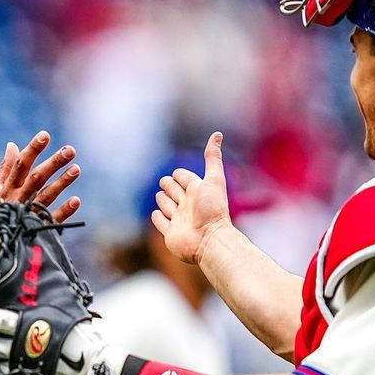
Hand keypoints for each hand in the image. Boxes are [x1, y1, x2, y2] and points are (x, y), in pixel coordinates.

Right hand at [0, 131, 80, 221]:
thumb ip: (5, 168)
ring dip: (62, 183)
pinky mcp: (38, 228)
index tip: (45, 135)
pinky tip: (76, 200)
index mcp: (8, 188)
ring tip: (77, 169)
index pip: (21, 165)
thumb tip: (12, 145)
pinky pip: (53, 220)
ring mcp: (30, 214)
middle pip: (37, 178)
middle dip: (53, 163)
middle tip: (70, 150)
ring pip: (47, 196)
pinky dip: (64, 211)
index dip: (33, 150)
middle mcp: (20, 199)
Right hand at [152, 131, 233, 264]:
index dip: (180, 175)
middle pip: (174, 191)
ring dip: (163, 200)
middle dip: (169, 185)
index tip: (177, 173)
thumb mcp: (213, 179)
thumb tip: (217, 134)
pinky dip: (158, 217)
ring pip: (167, 206)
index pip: (185, 178)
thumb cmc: (212, 209)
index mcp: (197, 191)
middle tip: (165, 181)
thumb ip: (213, 158)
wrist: (209, 240)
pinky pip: (162, 223)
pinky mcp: (170, 234)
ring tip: (161, 196)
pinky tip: (156, 213)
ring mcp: (178, 220)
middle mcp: (187, 205)